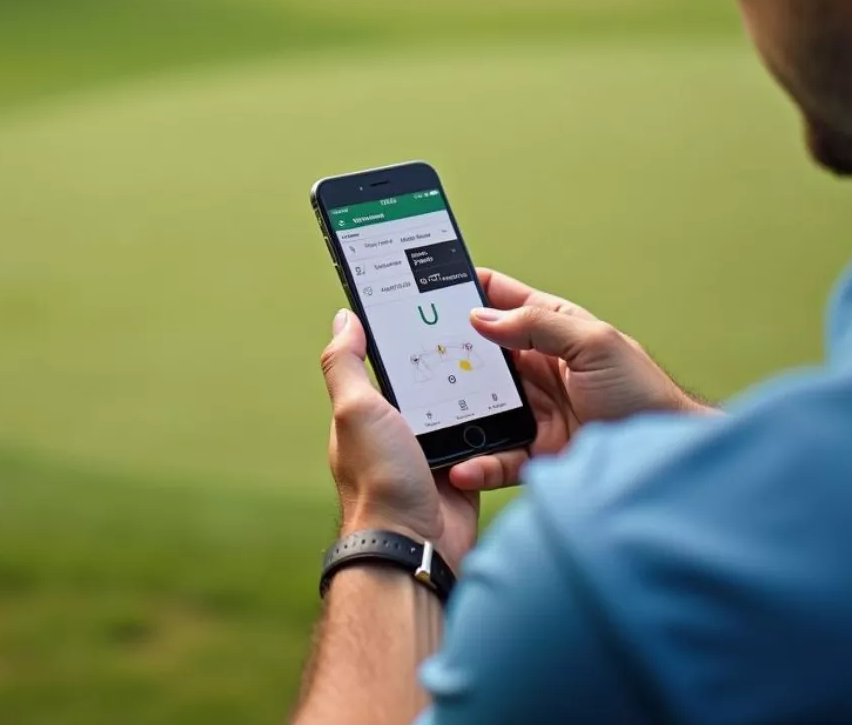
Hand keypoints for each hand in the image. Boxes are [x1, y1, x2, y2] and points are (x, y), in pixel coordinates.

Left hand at [321, 309, 479, 571]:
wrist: (413, 546)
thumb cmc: (378, 479)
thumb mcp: (354, 410)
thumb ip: (346, 364)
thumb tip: (344, 318)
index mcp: (367, 412)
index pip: (385, 362)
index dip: (402, 335)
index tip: (426, 305)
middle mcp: (397, 431)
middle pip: (428, 382)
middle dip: (448, 360)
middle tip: (475, 327)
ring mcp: (429, 452)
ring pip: (458, 407)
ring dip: (474, 391)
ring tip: (497, 357)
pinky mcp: (460, 472)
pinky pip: (481, 440)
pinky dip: (491, 426)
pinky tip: (507, 403)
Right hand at [448, 269, 711, 492]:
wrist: (666, 464)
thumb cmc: (644, 393)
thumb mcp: (594, 343)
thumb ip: (539, 326)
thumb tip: (482, 316)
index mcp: (552, 328)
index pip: (500, 299)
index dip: (466, 289)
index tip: (426, 288)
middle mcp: (537, 367)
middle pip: (480, 354)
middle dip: (448, 353)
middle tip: (413, 355)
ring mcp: (534, 410)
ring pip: (481, 405)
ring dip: (456, 411)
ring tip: (428, 414)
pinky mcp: (536, 452)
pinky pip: (497, 456)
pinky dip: (477, 462)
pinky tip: (462, 464)